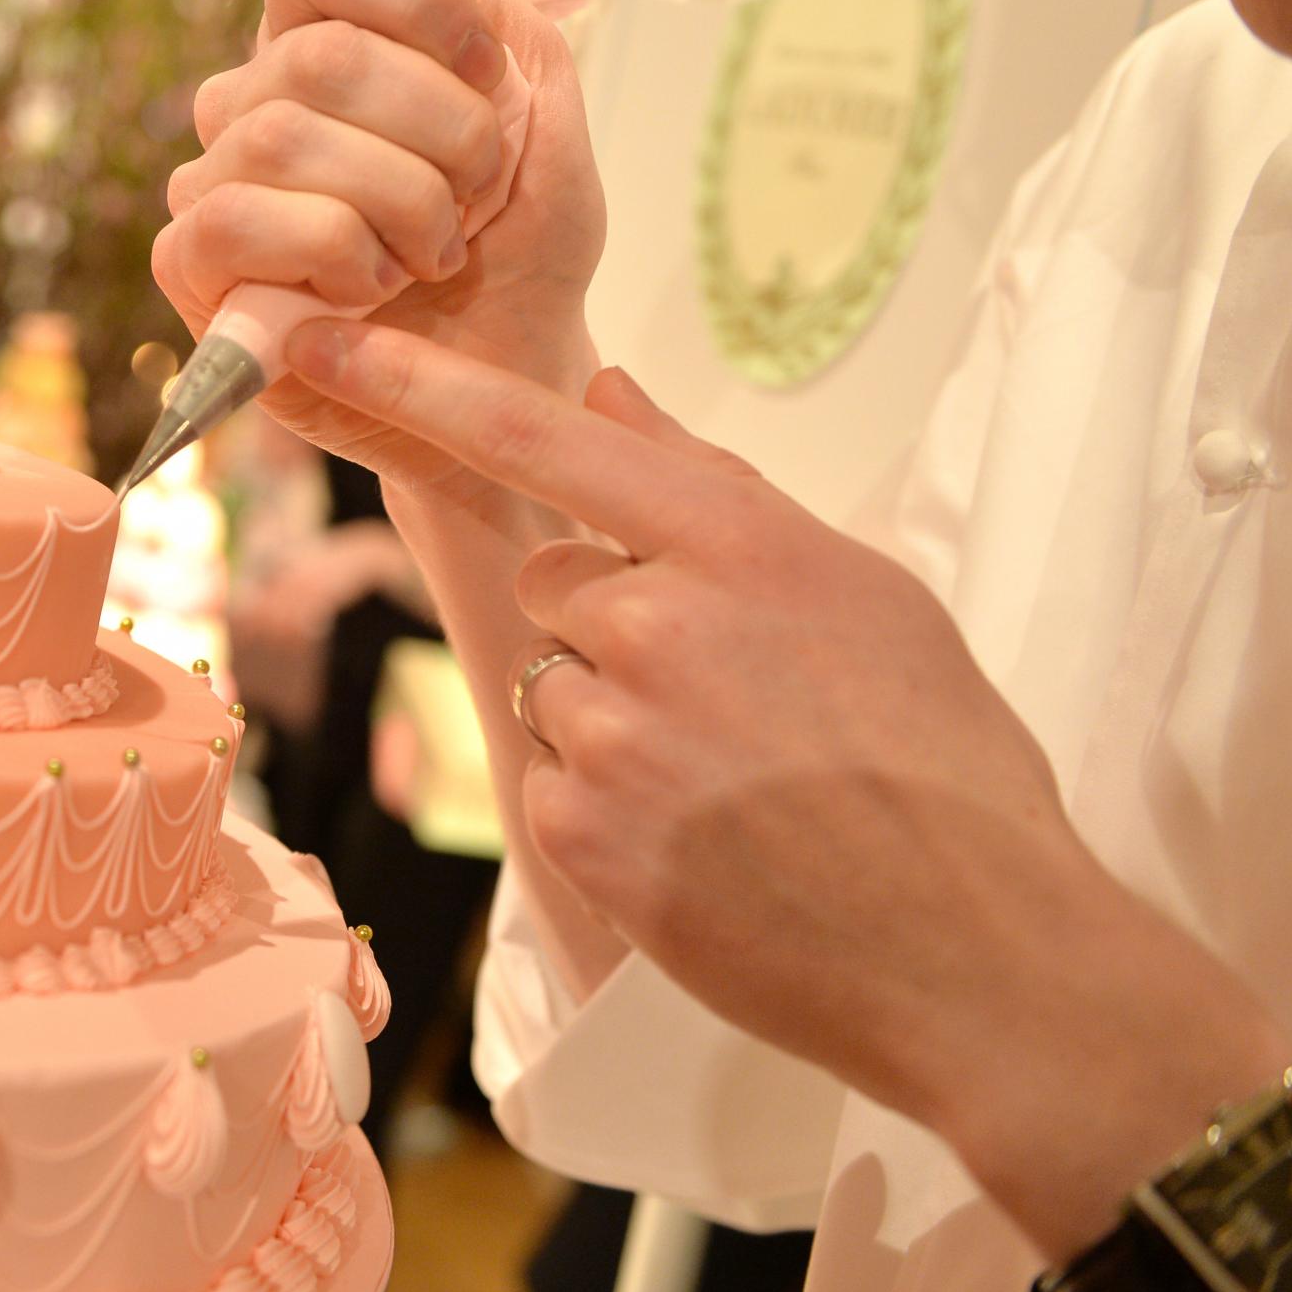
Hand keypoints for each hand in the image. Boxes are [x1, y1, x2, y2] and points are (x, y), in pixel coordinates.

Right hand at [152, 0, 607, 500]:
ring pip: (282, 136)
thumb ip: (494, 12)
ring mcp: (212, 179)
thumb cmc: (521, 250)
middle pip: (320, 54)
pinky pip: (236, 222)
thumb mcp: (546, 114)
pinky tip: (368, 293)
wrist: (513, 380)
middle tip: (478, 201)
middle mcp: (254, 98)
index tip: (489, 75)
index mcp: (328, 37)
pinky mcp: (189, 266)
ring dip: (399, 204)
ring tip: (432, 255)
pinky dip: (335, 255)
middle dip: (441, 133)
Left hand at [288, 320, 1291, 1256]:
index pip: (540, 436)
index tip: (318, 345)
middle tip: (724, 694)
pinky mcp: (581, 832)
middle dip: (609, 622)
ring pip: (548, 683)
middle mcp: (654, 620)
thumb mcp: (860, 589)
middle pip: (552, 580)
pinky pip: (551, 778)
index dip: (417, 386)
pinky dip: (605, 806)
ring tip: (724, 777)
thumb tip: (611, 396)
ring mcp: (611, 731)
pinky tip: (701, 836)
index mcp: (732, 540)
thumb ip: (716, 486)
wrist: (973, 946)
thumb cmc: (935, 762)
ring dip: (607, 720)